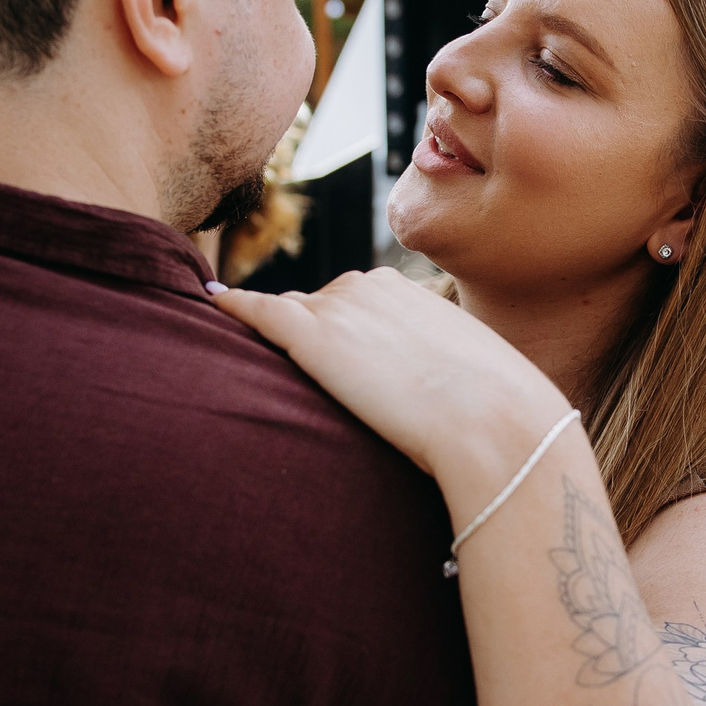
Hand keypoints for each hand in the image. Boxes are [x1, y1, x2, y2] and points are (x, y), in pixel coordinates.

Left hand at [208, 268, 569, 485]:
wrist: (491, 420)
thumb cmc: (492, 409)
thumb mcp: (464, 368)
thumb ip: (432, 364)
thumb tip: (428, 389)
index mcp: (402, 289)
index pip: (351, 303)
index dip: (340, 335)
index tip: (334, 360)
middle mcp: (365, 285)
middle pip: (315, 307)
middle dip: (307, 335)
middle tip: (307, 379)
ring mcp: (336, 308)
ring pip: (287, 316)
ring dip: (274, 334)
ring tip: (245, 350)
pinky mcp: (311, 335)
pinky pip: (258, 313)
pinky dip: (233, 307)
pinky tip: (213, 305)